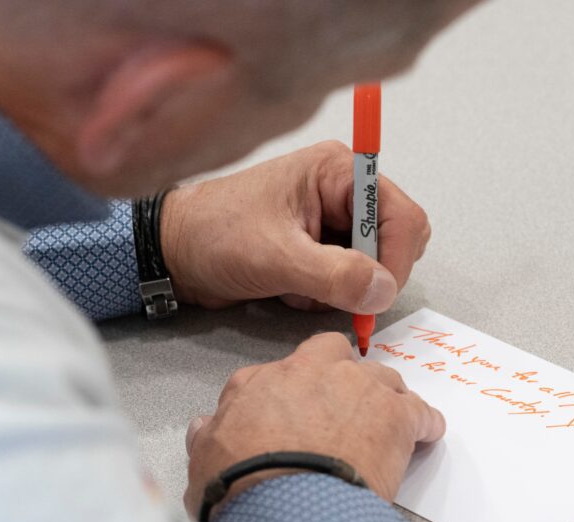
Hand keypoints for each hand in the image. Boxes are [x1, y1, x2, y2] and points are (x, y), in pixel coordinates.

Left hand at [160, 141, 430, 312]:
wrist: (172, 252)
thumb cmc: (214, 236)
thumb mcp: (275, 257)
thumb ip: (334, 275)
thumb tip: (383, 291)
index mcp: (337, 172)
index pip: (401, 215)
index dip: (397, 258)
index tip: (375, 295)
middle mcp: (340, 192)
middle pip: (392, 243)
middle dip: (365, 277)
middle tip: (330, 293)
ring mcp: (331, 222)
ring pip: (371, 268)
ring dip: (341, 290)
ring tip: (296, 287)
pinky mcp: (318, 249)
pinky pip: (347, 282)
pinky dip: (325, 296)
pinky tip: (288, 290)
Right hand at [183, 333, 445, 516]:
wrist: (286, 505)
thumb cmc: (240, 485)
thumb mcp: (204, 459)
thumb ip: (208, 435)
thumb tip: (204, 426)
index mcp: (260, 381)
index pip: (279, 372)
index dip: (293, 392)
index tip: (299, 411)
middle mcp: (310, 373)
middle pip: (336, 355)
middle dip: (343, 375)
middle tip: (345, 408)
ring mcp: (358, 389)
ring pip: (382, 379)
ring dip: (383, 399)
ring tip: (385, 428)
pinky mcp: (396, 416)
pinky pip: (420, 412)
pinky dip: (424, 424)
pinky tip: (425, 437)